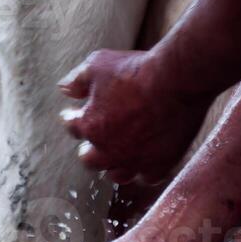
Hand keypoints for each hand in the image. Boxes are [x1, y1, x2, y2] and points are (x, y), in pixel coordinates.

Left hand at [59, 49, 212, 184]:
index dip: (72, 119)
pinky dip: (145, 170)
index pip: (72, 127)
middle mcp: (108, 150)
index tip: (73, 116)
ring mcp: (134, 160)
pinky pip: (148, 177)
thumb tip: (65, 88)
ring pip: (117, 174)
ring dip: (115, 165)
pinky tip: (147, 162)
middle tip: (94, 143)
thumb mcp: (98, 64)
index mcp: (90, 126)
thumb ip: (77, 80)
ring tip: (119, 157)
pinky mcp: (160, 165)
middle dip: (89, 150)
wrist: (176, 81)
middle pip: (90, 160)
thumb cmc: (136, 70)